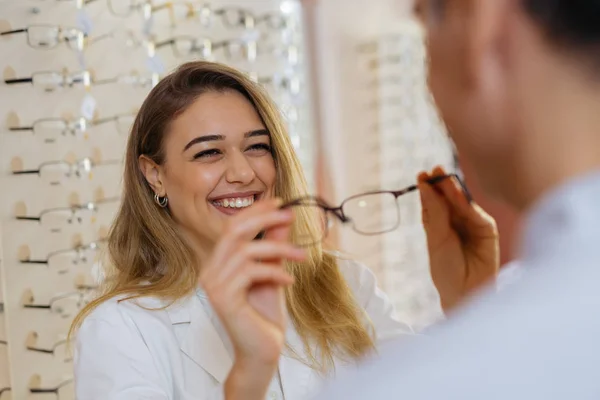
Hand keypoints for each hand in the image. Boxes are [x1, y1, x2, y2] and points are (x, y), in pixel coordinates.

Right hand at [199, 199, 305, 398]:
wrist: (262, 351)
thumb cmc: (265, 315)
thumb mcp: (273, 273)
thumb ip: (273, 247)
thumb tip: (282, 219)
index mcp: (218, 263)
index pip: (231, 227)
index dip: (255, 211)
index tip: (280, 201)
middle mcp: (210, 271)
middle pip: (233, 231)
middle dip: (264, 218)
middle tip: (290, 214)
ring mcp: (214, 286)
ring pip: (246, 251)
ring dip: (279, 249)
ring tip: (301, 256)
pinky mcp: (224, 299)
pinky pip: (251, 273)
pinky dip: (274, 272)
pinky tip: (289, 281)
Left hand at [418, 166, 498, 312]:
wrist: (463, 292)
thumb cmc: (446, 269)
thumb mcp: (436, 239)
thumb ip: (435, 212)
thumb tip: (425, 186)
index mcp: (439, 224)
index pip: (434, 202)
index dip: (428, 188)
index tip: (421, 175)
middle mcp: (456, 221)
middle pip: (447, 198)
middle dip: (440, 184)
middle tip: (433, 169)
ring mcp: (472, 224)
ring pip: (461, 202)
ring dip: (452, 189)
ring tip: (442, 176)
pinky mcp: (487, 229)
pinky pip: (474, 212)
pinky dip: (464, 202)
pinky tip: (455, 194)